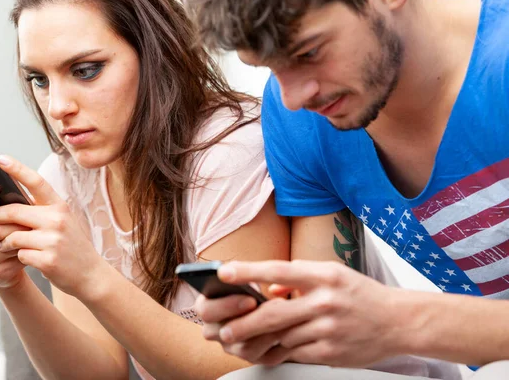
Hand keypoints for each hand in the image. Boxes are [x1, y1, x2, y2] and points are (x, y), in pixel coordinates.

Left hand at [0, 155, 106, 298]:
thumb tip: (8, 203)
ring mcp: (53, 240)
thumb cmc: (71, 246)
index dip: (17, 169)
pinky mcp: (48, 260)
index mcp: (60, 206)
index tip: (0, 158)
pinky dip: (18, 256)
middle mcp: (58, 220)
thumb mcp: (63, 222)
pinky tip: (25, 257)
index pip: (36, 182)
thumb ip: (41, 211)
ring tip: (3, 245)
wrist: (90, 274)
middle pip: (13, 211)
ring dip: (4, 242)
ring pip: (12, 235)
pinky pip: (19, 254)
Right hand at [0, 191, 27, 288]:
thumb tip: (26, 195)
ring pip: (5, 237)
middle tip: (25, 215)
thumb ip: (18, 204)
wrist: (23, 261)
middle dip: (11, 217)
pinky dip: (27, 248)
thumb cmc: (22, 231)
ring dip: (23, 232)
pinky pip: (14, 254)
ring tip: (34, 230)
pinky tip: (34, 247)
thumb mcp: (20, 215)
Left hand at [195, 260, 402, 367]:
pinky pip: (295, 353)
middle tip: (224, 330)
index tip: (224, 271)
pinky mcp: (331, 352)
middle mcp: (325, 301)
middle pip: (274, 313)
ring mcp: (328, 329)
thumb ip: (299, 278)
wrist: (399, 321)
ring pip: (281, 337)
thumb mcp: (332, 274)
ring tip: (241, 340)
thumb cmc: (360, 294)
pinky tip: (273, 349)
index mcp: (324, 276)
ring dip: (260, 340)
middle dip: (243, 323)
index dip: (249, 271)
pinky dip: (281, 351)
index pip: (279, 270)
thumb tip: (269, 289)